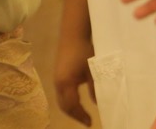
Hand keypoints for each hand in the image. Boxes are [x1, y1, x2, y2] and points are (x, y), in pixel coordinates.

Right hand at [54, 0, 94, 125]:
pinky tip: (78, 99)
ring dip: (71, 108)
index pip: (71, 106)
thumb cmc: (84, 51)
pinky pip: (61, 93)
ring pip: (61, 99)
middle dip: (74, 115)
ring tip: (82, 113)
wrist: (73, 34)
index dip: (80, 116)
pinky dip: (68, 100)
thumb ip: (96, 87)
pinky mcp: (58, 73)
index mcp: (65, 83)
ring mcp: (56, 77)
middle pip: (63, 105)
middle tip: (86, 121)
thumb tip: (99, 103)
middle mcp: (58, 82)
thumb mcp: (94, 70)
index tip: (90, 123)